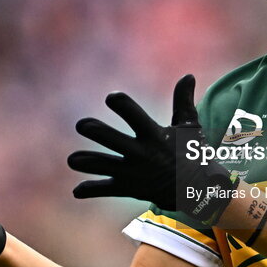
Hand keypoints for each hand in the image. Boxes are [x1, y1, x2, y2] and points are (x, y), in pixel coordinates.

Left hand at [67, 75, 236, 224]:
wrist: (194, 190)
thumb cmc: (189, 153)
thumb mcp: (188, 126)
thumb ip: (183, 101)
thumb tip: (188, 75)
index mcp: (154, 135)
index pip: (136, 116)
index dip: (122, 105)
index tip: (111, 98)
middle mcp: (142, 153)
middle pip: (114, 140)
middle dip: (96, 131)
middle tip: (81, 125)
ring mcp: (134, 172)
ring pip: (105, 166)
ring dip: (87, 162)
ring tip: (72, 160)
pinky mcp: (129, 188)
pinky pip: (107, 190)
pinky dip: (91, 190)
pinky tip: (77, 190)